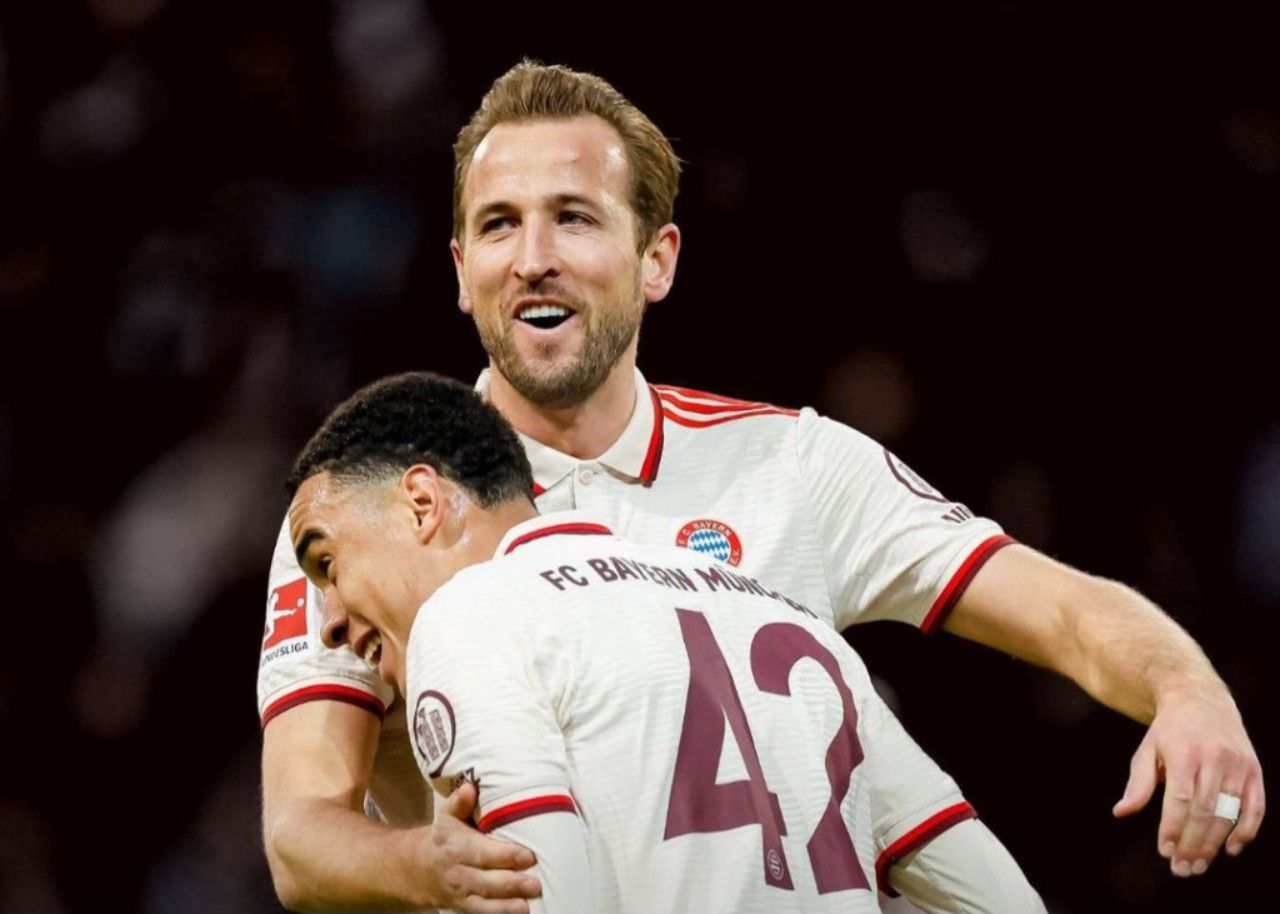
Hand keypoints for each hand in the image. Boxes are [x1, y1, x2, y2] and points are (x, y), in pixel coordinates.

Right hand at [415, 782, 542, 911]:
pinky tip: (518, 911)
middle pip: (486, 880)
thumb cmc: (444, 838)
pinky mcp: (464, 907)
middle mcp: (458, 872)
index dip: (505, 855)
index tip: (528, 855)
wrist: (418, 868)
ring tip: (529, 903)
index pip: (482, 852)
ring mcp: (461, 893)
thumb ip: (459, 802)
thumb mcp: (447, 817)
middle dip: (512, 883)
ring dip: (507, 904)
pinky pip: (481, 913)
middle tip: (536, 883)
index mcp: (456, 846)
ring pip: (485, 901)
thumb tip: (470, 787)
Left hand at [1112, 689, 1264, 875]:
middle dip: (1193, 843)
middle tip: (1181, 868)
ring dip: (1214, 843)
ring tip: (1198, 865)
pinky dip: (1246, 831)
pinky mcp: (1254, 771)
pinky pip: (1256, 807)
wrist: (1201, 700)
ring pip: (1229, 812)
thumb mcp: (1147, 750)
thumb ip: (1138, 783)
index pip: (1180, 798)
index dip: (1174, 827)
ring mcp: (1238, 764)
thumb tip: (1121, 812)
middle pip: (1206, 810)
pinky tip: (1230, 850)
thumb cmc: (1169, 732)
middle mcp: (1214, 758)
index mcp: (1184, 752)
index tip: (1165, 850)